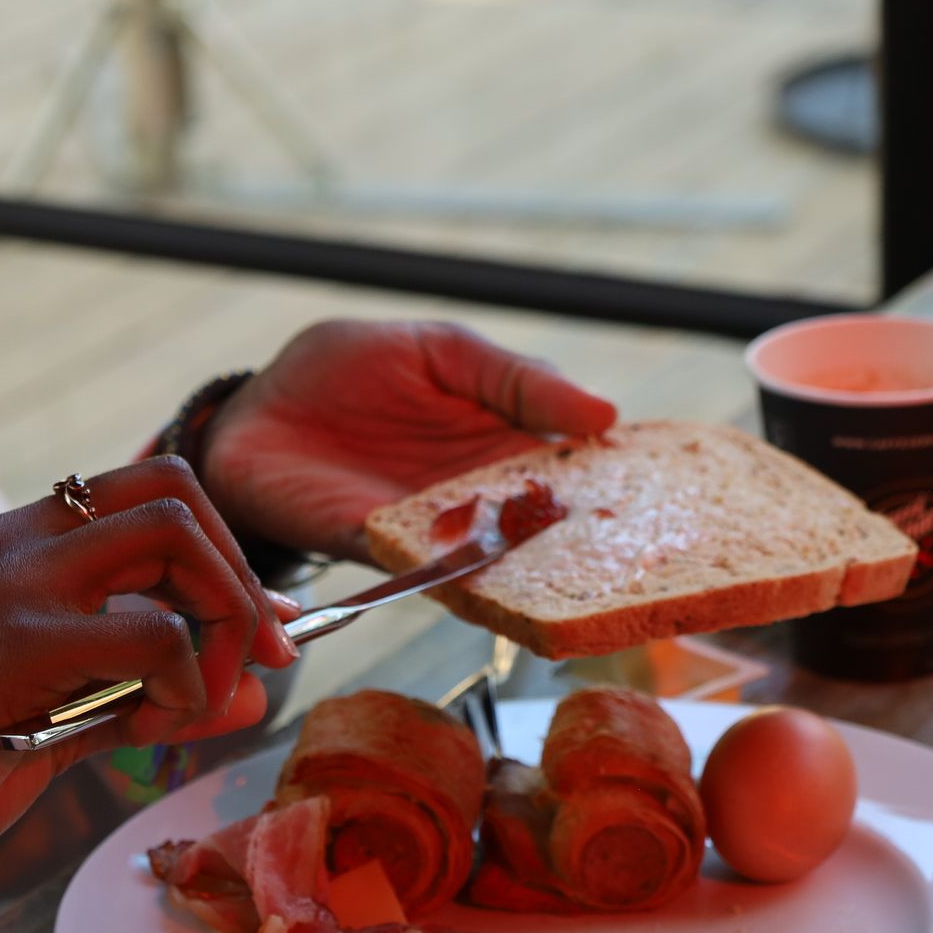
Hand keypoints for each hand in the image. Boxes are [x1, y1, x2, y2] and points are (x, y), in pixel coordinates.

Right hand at [0, 457, 298, 891]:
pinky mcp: (15, 640)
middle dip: (243, 574)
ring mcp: (9, 580)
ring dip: (225, 619)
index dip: (224, 554)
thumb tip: (254, 692)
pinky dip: (186, 685)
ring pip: (176, 535)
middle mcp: (8, 540)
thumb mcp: (63, 725)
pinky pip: (157, 632)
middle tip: (271, 654)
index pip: (144, 496)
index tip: (268, 623)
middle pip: (175, 491)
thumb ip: (154, 696)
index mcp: (7, 545)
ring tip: (194, 702)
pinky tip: (146, 731)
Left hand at [201, 320, 616, 560]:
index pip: (578, 473)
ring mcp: (434, 532)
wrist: (253, 413)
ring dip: (539, 572)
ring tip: (586, 581)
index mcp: (503, 445)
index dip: (626, 487)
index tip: (679, 499)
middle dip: (596, 548)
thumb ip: (517, 380)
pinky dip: (464, 581)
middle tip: (649, 557)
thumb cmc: (346, 372)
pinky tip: (496, 582)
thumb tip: (605, 414)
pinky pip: (432, 572)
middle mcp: (478, 500)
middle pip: (551, 533)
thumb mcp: (443, 350)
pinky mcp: (379, 551)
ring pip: (503, 563)